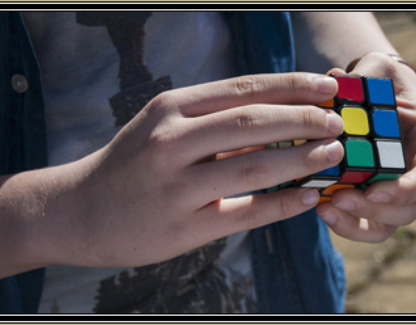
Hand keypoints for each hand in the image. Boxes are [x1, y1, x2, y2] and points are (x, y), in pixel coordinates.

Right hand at [0, 72, 345, 278]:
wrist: (79, 210)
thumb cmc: (130, 164)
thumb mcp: (162, 126)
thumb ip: (213, 121)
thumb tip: (278, 118)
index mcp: (171, 109)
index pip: (244, 88)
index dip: (292, 86)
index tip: (326, 87)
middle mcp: (171, 142)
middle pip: (254, 122)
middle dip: (304, 119)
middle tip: (336, 123)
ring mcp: (176, 186)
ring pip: (255, 166)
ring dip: (301, 159)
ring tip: (331, 154)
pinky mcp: (183, 227)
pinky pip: (246, 212)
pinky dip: (282, 204)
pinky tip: (308, 197)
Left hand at [316, 52, 415, 242]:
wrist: (381, 102)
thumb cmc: (384, 83)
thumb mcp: (379, 70)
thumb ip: (366, 73)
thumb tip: (334, 82)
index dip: (406, 188)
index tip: (374, 193)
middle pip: (411, 207)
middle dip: (376, 210)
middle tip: (340, 199)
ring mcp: (405, 192)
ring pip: (390, 224)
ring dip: (358, 223)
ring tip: (326, 209)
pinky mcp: (382, 203)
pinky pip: (370, 225)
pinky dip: (347, 225)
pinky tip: (322, 210)